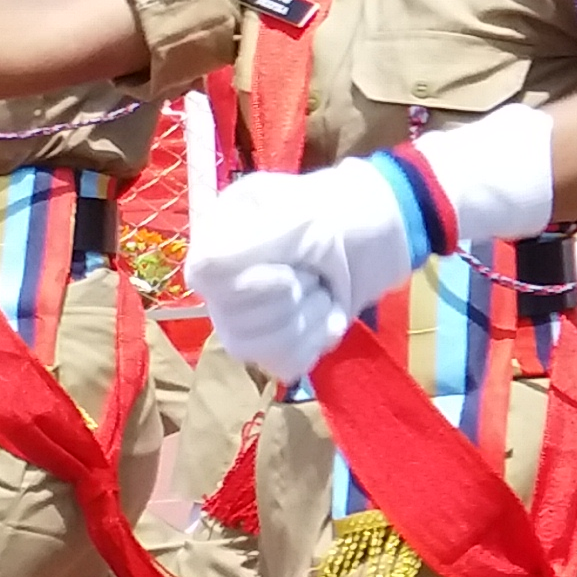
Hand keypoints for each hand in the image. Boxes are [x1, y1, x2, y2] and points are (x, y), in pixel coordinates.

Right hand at [184, 162, 414, 377]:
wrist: (370, 237)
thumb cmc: (330, 213)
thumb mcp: (297, 213)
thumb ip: (255, 239)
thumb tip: (207, 268)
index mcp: (214, 241)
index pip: (207, 276)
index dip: (252, 282)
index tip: (289, 272)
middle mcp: (216, 289)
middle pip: (237, 319)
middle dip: (294, 295)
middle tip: (313, 271)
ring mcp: (239, 325)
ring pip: (263, 346)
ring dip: (311, 316)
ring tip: (323, 290)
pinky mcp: (270, 352)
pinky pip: (287, 363)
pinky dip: (319, 339)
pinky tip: (327, 316)